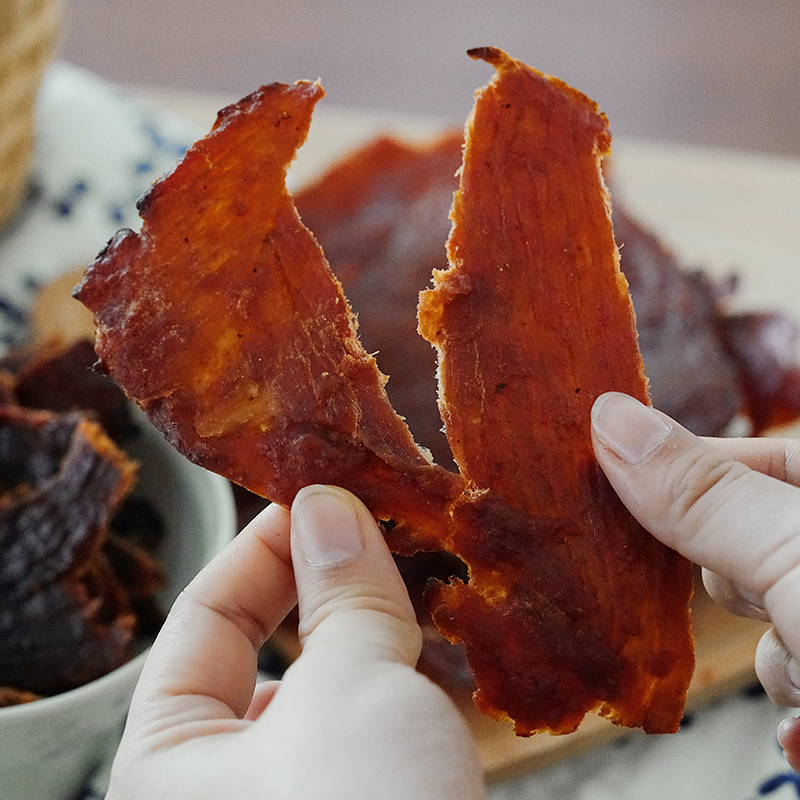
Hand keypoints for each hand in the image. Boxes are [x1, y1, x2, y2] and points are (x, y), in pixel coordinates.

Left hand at [107, 484, 484, 799]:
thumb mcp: (353, 691)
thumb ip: (343, 593)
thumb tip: (329, 506)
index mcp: (172, 764)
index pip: (205, 619)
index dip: (263, 547)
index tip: (318, 496)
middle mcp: (222, 790)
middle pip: (268, 650)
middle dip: (324, 586)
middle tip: (377, 528)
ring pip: (328, 688)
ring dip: (372, 629)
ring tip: (415, 574)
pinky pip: (370, 727)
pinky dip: (401, 680)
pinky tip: (441, 647)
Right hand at [591, 391, 799, 771]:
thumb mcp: (799, 557)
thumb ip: (701, 492)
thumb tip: (607, 418)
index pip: (750, 450)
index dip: (686, 470)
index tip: (616, 489)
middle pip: (753, 538)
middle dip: (742, 583)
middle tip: (760, 599)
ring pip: (774, 617)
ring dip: (781, 660)